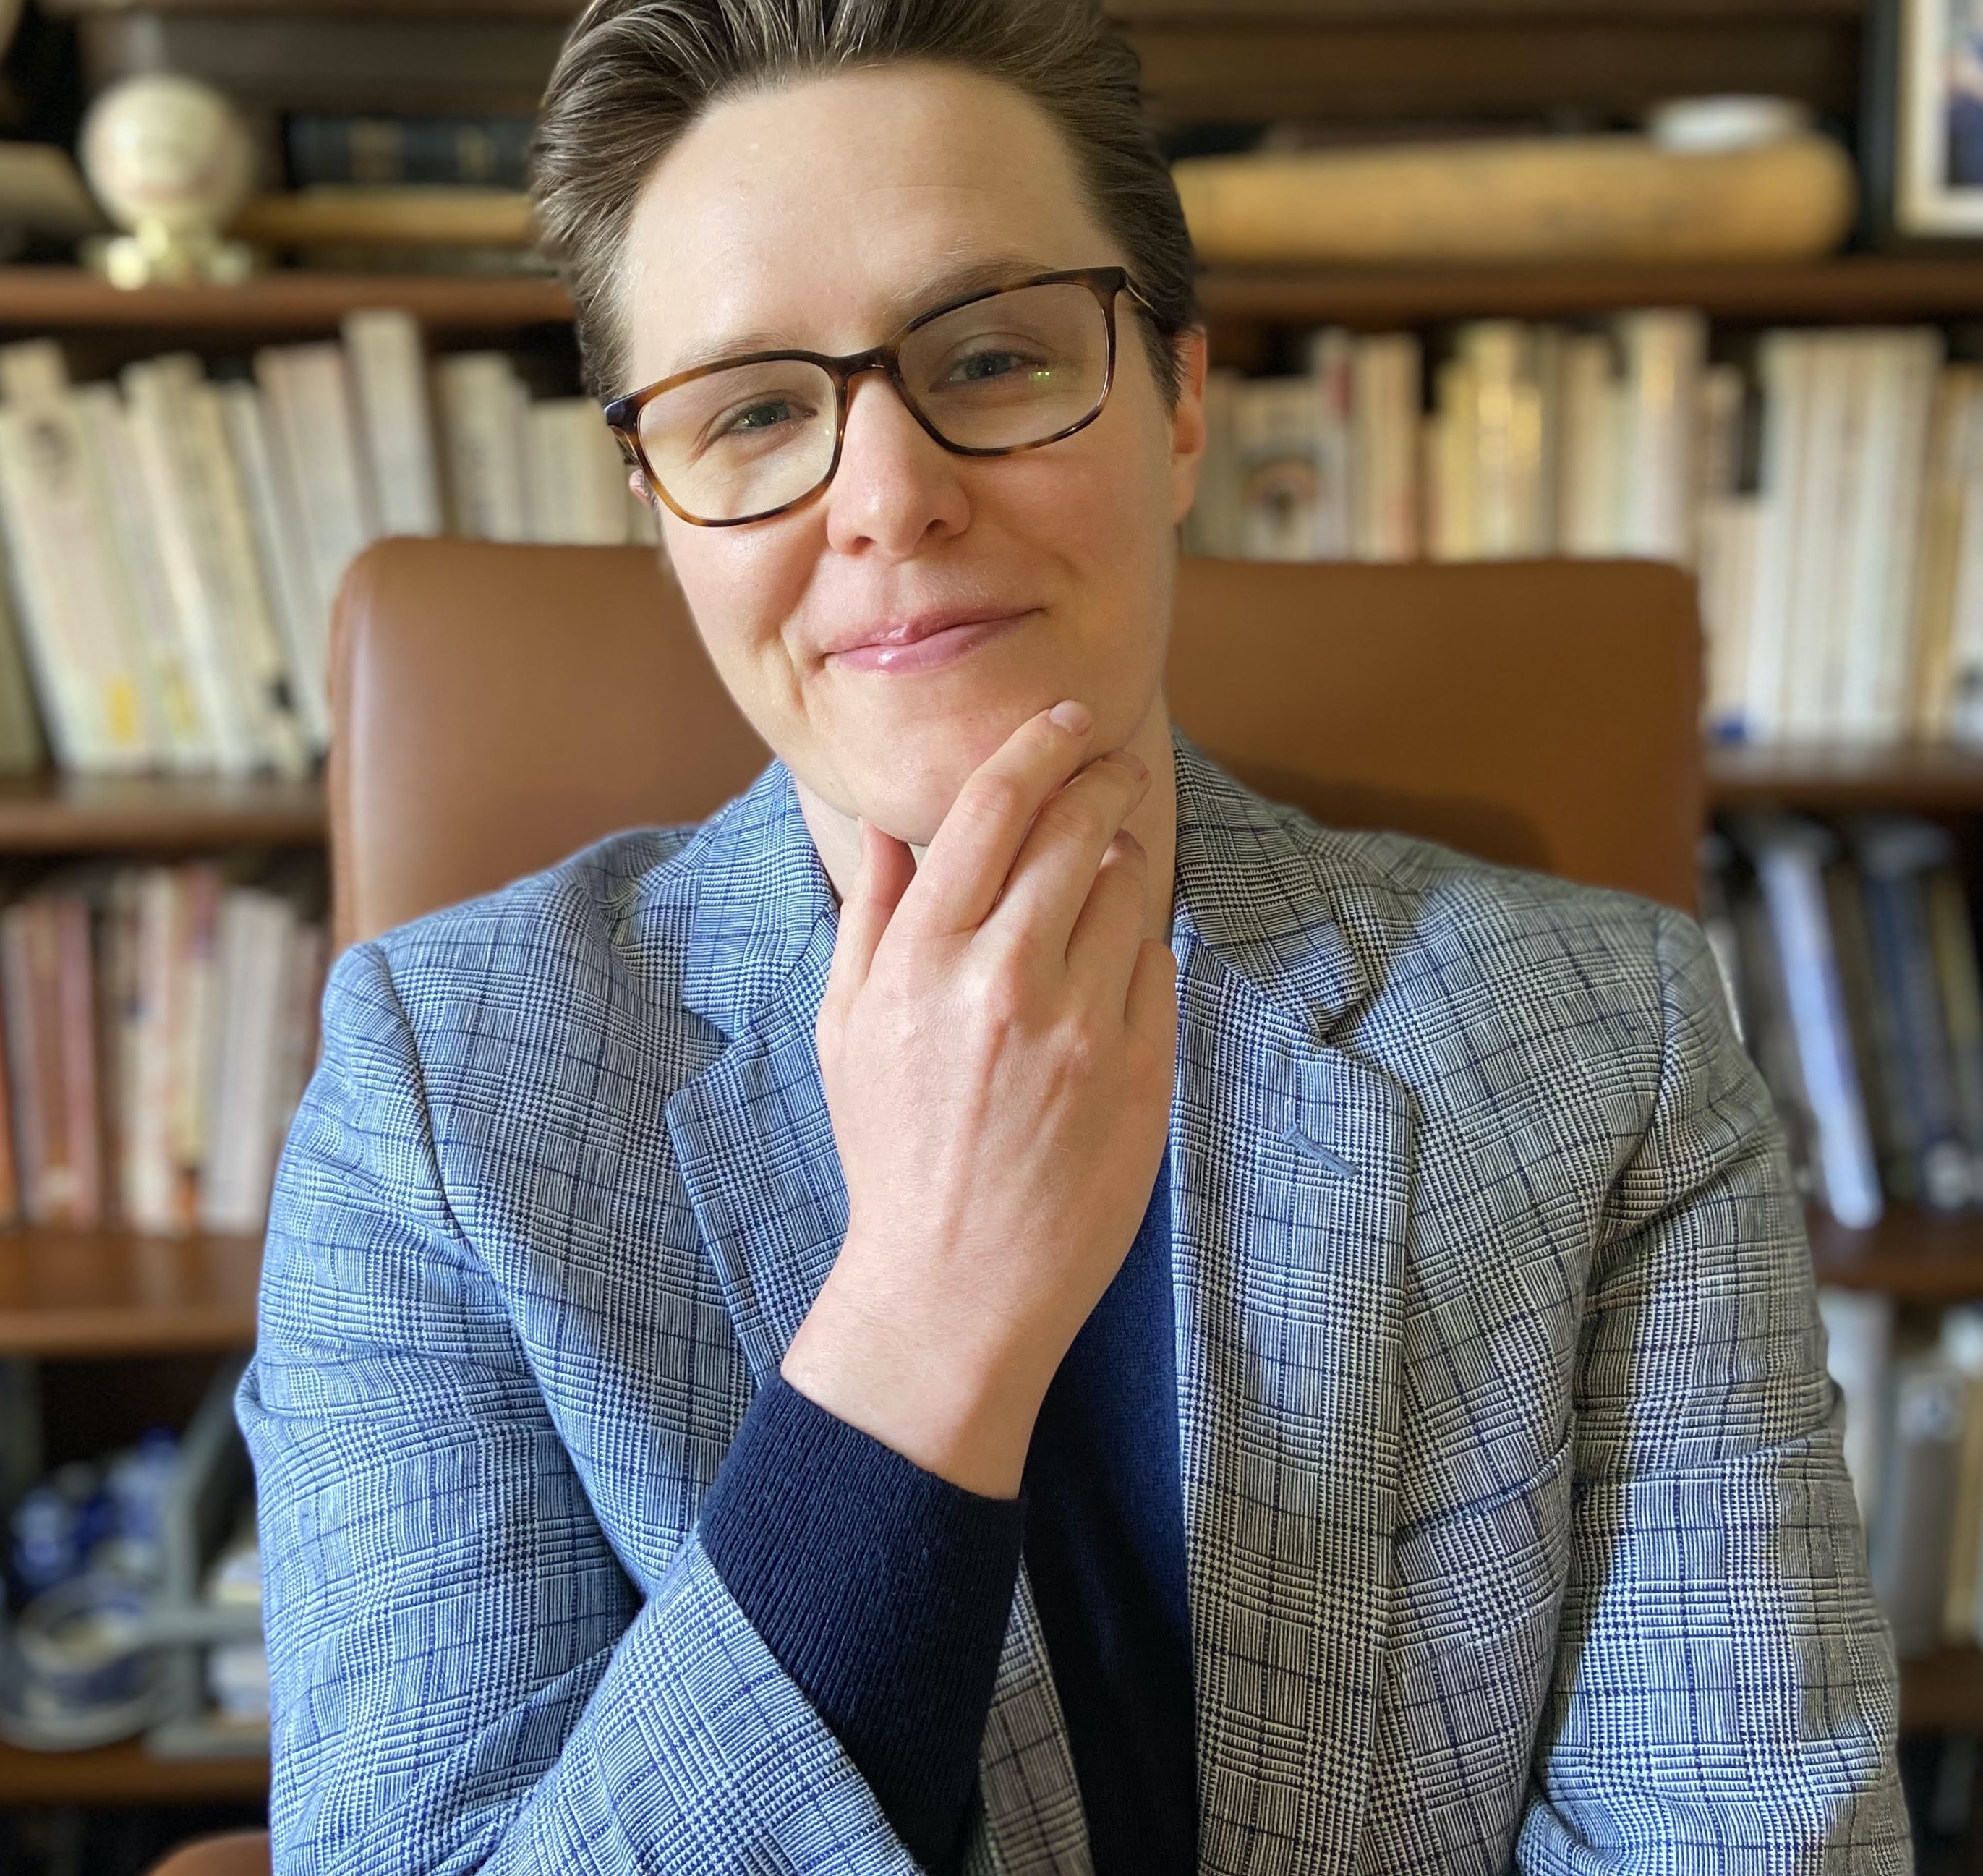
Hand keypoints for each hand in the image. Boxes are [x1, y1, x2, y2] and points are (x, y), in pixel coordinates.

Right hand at [780, 701, 1178, 1496]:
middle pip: (1076, 826)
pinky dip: (1139, 948)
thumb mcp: (846, 1028)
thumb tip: (886, 822)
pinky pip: (1158, 963)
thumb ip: (870, 914)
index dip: (1036, 746)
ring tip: (1105, 868)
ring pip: (1127, 886)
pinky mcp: (1141, 1071)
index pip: (990, 808)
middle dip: (1102, 778)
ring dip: (1122, 859)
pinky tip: (1108, 972)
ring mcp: (1082, 1027)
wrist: (954, 1286)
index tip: (1065, 719)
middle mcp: (1004, 980)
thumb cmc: (892, 1151)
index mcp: (920, 961)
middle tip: (1112, 764)